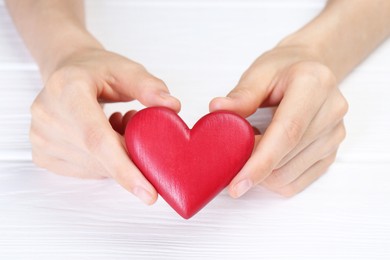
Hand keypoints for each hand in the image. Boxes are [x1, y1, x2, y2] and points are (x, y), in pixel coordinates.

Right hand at [29, 48, 180, 203]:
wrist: (66, 73)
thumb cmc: (96, 71)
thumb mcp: (126, 69)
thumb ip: (149, 86)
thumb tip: (173, 107)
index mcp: (66, 89)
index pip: (97, 138)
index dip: (125, 168)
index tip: (149, 194)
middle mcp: (47, 116)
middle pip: (100, 157)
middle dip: (131, 155)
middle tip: (137, 128)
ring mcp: (41, 139)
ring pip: (96, 168)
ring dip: (118, 156)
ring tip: (116, 124)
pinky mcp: (43, 155)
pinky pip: (87, 171)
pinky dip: (104, 161)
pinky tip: (103, 136)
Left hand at [210, 45, 347, 196]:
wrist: (310, 70)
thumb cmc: (284, 69)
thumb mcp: (259, 73)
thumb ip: (241, 95)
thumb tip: (217, 110)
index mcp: (314, 85)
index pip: (287, 133)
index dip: (260, 162)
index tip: (236, 183)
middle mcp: (331, 111)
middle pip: (286, 158)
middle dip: (251, 167)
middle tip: (229, 158)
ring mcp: (334, 135)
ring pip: (289, 176)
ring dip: (261, 173)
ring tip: (250, 148)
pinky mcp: (331, 153)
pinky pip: (296, 182)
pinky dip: (273, 178)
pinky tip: (265, 157)